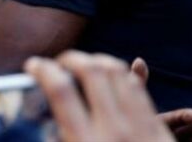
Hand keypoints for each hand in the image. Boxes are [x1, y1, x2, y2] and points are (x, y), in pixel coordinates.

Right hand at [25, 51, 173, 141]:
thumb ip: (67, 137)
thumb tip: (53, 124)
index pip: (62, 92)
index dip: (44, 71)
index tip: (34, 64)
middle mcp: (114, 130)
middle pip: (93, 72)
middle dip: (73, 58)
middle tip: (59, 60)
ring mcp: (140, 126)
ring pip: (119, 73)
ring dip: (98, 61)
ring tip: (83, 63)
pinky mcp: (157, 128)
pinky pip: (138, 90)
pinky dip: (122, 75)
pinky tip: (111, 76)